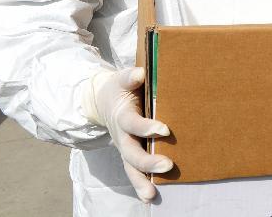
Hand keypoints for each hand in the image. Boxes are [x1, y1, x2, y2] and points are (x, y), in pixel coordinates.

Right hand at [79, 67, 173, 201]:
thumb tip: (140, 74)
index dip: (147, 127)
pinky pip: (133, 171)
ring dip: (141, 181)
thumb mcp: (122, 79)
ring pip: (130, 167)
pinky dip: (140, 184)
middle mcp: (122, 136)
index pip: (133, 123)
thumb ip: (130, 77)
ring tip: (151, 195)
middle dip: (147, 161)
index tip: (164, 129)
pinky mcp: (129, 154)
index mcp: (122, 116)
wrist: (103, 100)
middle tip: (167, 165)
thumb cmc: (120, 88)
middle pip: (131, 152)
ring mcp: (124, 147)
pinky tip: (150, 197)